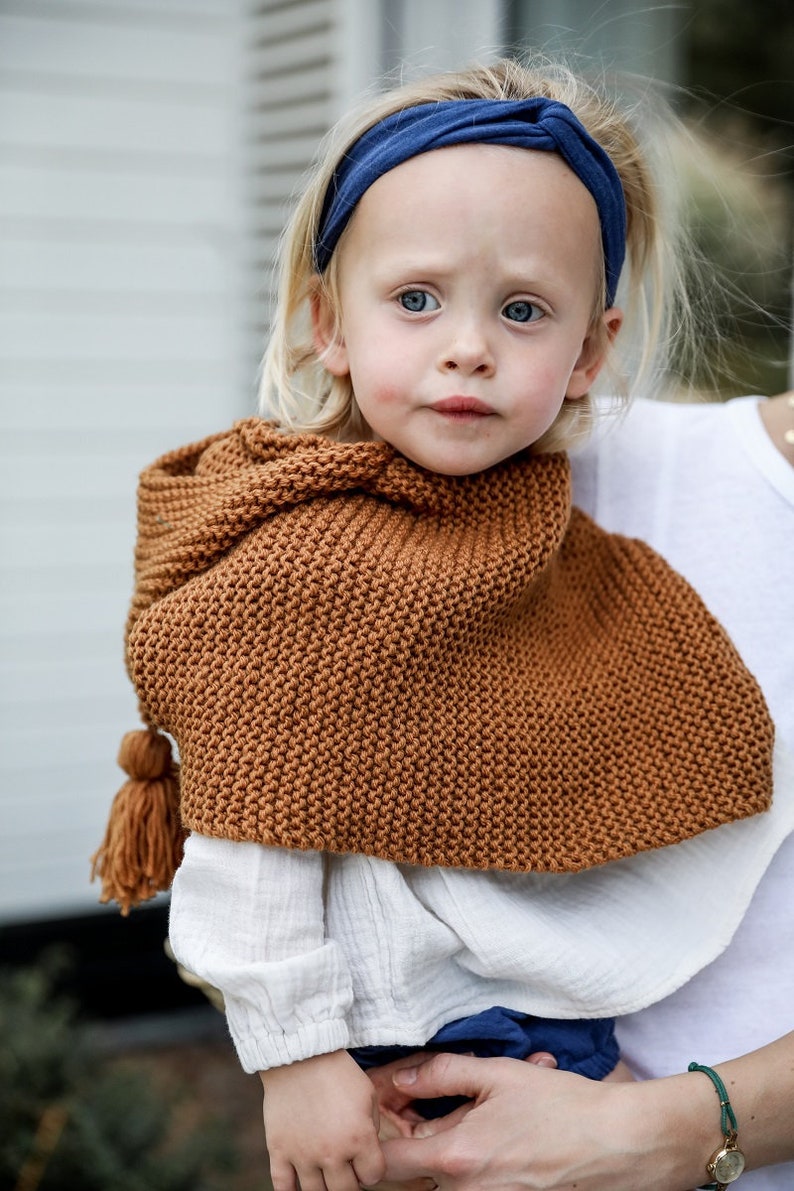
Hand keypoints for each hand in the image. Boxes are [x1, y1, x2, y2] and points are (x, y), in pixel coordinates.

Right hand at [261, 1050, 385, 1190]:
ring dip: (324, 1186)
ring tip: (325, 1170)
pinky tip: (299, 1183)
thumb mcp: (367, 1094)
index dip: (371, 1168)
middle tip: (345, 1167)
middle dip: (349, 1181)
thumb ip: (372, 1128)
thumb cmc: (337, 1071)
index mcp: (359, 1138)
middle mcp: (331, 1153)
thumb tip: (365, 1153)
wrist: (299, 1054)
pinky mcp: (278, 1152)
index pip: (373, 1177)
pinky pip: (283, 1189)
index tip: (365, 1158)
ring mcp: (302, 1156)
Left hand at [378, 1052, 709, 1190]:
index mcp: (455, 1157)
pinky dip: (472, 1166)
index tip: (390, 1109)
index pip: (386, 1161)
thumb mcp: (499, 1074)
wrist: (619, 1143)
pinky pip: (473, 1189)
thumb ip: (443, 1073)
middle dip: (416, 1138)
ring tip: (480, 1119)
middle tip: (436, 1106)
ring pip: (444, 1181)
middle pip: (413, 1174)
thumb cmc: (563, 1106)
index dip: (379, 1132)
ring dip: (448, 1150)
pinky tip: (501, 1137)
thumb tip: (402, 1078)